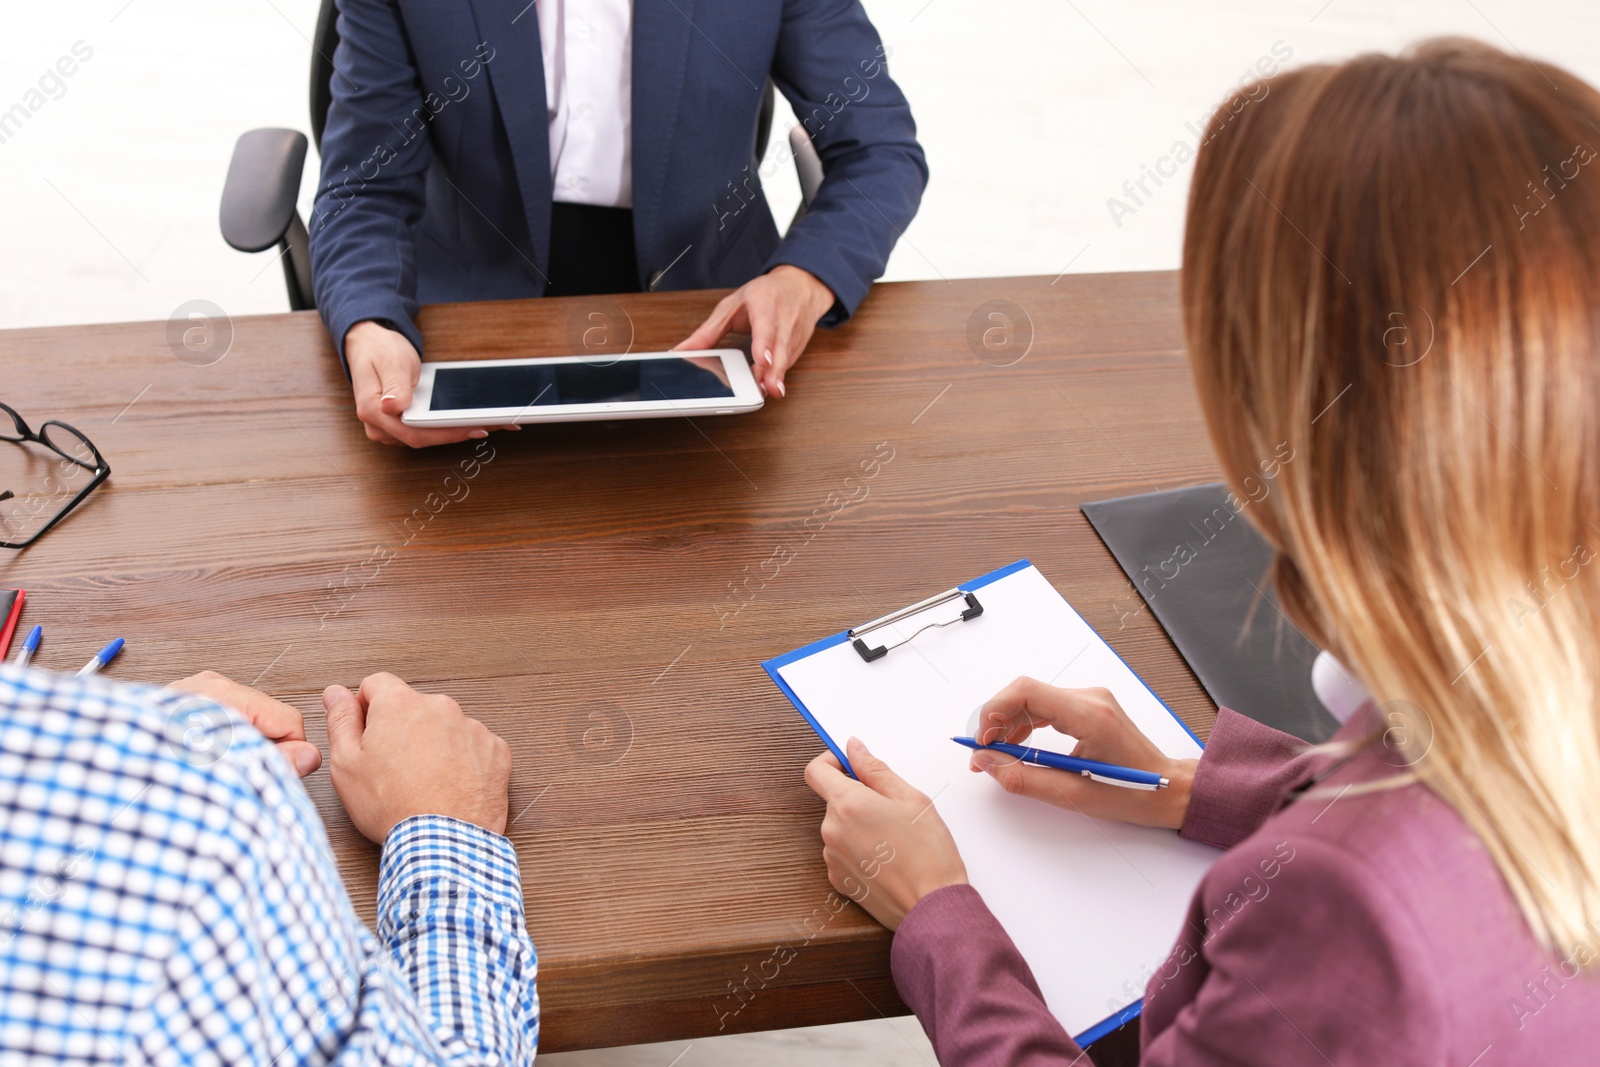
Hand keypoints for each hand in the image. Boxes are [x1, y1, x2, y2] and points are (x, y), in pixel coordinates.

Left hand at [168, 671, 321, 777]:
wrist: (100, 783)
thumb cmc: (157, 775)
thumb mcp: (231, 775)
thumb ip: (279, 764)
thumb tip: (308, 756)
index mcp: (226, 697)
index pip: (289, 721)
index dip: (288, 755)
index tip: (271, 779)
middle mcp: (207, 687)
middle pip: (264, 719)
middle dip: (258, 751)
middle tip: (236, 781)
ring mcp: (187, 693)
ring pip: (239, 722)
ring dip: (234, 750)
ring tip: (210, 775)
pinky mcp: (172, 705)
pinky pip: (212, 723)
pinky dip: (211, 745)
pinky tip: (194, 765)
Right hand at [323, 672, 511, 842]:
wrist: (443, 844)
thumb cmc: (393, 807)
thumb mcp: (347, 765)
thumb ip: (340, 720)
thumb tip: (336, 693)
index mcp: (401, 705)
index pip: (377, 684)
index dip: (365, 707)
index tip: (366, 732)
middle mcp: (441, 707)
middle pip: (413, 707)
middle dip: (402, 729)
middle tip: (392, 768)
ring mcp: (472, 728)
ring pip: (445, 727)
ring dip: (434, 745)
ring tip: (424, 783)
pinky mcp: (496, 750)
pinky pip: (473, 747)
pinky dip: (463, 761)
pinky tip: (450, 786)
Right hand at [345, 320, 517, 446]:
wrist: (369, 344)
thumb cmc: (379, 350)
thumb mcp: (392, 362)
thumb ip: (395, 386)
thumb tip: (394, 407)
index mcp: (373, 412)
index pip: (416, 434)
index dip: (448, 434)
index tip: (475, 428)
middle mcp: (380, 427)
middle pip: (426, 438)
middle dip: (461, 432)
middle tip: (495, 424)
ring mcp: (390, 428)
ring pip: (428, 436)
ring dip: (458, 430)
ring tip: (492, 421)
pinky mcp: (401, 425)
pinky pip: (428, 429)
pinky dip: (450, 425)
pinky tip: (472, 418)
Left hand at [675, 265, 834, 398]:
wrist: (801, 286)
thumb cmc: (765, 294)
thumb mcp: (732, 305)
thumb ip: (709, 330)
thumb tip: (682, 350)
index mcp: (765, 303)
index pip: (766, 325)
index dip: (764, 344)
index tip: (762, 360)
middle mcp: (783, 318)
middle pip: (780, 348)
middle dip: (773, 371)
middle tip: (765, 389)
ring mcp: (794, 334)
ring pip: (787, 359)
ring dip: (777, 377)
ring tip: (769, 392)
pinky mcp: (799, 347)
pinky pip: (788, 364)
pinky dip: (778, 376)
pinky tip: (770, 387)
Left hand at [804, 737, 967, 930]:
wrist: (932, 907)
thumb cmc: (929, 854)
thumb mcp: (911, 799)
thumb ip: (876, 770)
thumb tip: (854, 748)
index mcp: (848, 804)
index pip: (816, 771)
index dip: (831, 762)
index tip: (849, 764)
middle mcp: (832, 830)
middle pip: (833, 800)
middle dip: (857, 798)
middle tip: (891, 809)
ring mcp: (832, 857)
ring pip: (839, 827)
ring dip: (859, 825)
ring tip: (893, 839)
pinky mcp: (838, 879)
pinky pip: (842, 852)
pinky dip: (859, 849)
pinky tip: (886, 859)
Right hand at [971, 678, 1195, 829]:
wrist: (1170, 789)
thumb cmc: (1133, 794)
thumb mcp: (1072, 796)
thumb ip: (1023, 778)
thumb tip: (986, 762)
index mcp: (1090, 715)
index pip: (1026, 692)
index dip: (993, 712)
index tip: (981, 741)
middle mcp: (1090, 698)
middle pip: (1025, 692)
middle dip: (996, 720)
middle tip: (982, 752)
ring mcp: (1091, 699)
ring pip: (1032, 698)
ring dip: (1008, 722)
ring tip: (997, 754)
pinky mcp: (1089, 706)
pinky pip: (1045, 705)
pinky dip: (1025, 723)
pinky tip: (1018, 745)